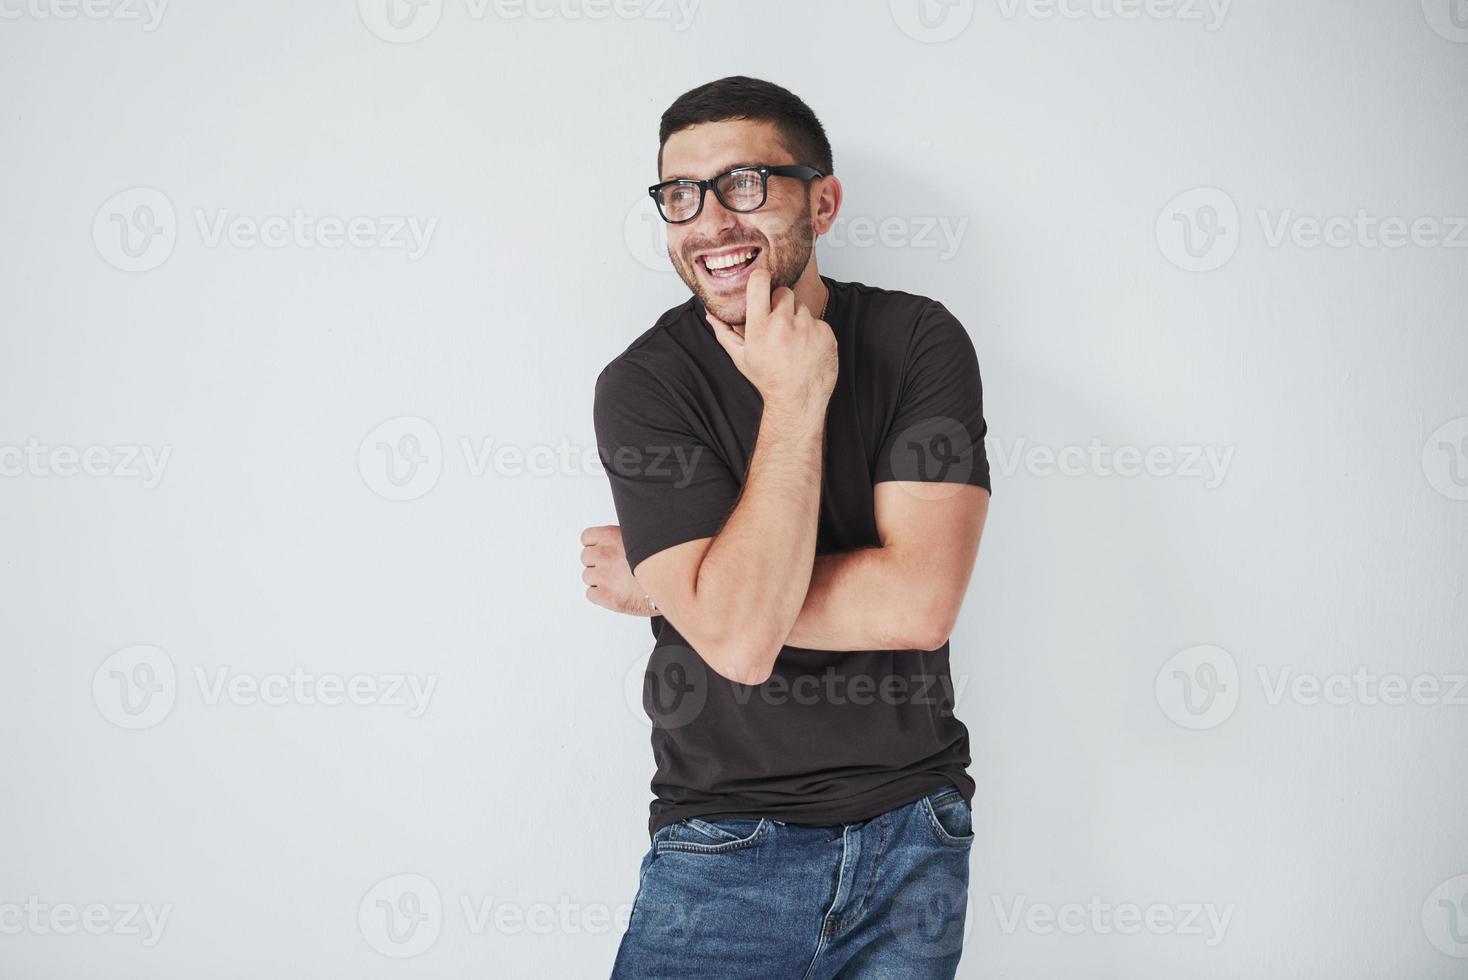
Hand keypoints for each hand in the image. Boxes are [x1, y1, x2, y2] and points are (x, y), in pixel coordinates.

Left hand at [580, 524, 658, 616]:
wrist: (672, 586)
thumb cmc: (660, 563)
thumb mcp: (643, 538)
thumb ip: (626, 537)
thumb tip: (620, 538)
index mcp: (611, 537)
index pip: (587, 538)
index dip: (595, 545)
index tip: (602, 550)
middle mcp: (604, 555)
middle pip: (586, 558)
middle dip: (597, 563)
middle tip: (612, 568)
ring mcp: (603, 576)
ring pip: (587, 577)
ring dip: (598, 579)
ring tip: (617, 581)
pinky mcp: (605, 596)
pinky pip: (591, 594)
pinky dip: (600, 595)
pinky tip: (615, 592)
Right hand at [705, 268, 836, 416]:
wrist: (798, 400)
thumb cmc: (768, 379)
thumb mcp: (741, 357)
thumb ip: (724, 333)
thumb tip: (710, 314)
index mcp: (760, 327)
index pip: (760, 282)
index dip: (761, 277)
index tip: (762, 281)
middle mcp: (784, 324)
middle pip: (784, 292)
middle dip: (781, 303)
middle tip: (778, 325)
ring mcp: (808, 328)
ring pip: (802, 306)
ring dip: (798, 319)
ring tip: (792, 341)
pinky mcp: (826, 333)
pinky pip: (818, 321)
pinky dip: (813, 331)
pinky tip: (806, 348)